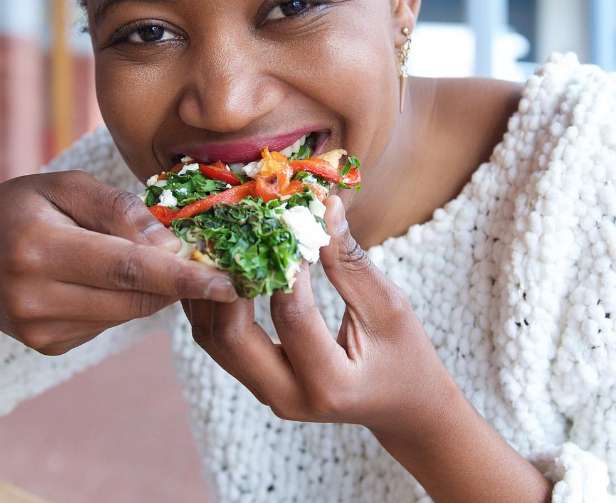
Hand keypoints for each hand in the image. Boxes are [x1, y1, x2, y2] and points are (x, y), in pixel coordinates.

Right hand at [0, 170, 237, 376]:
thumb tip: (167, 242)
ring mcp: (38, 329)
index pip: (125, 268)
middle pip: (133, 298)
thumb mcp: (61, 186)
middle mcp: (33, 296)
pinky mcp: (47, 346)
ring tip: (145, 257)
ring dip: (152, 290)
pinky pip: (107, 324)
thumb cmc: (17, 208)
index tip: (228, 281)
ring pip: (125, 315)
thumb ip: (116, 208)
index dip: (182, 277)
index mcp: (36, 247)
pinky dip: (121, 301)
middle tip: (207, 258)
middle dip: (177, 281)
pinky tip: (99, 277)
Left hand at [184, 195, 451, 432]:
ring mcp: (268, 394)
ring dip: (209, 290)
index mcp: (330, 384)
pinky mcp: (257, 382)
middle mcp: (289, 398)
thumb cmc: (406, 356)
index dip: (284, 264)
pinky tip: (217, 267)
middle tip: (233, 231)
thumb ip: (350, 262)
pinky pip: (219, 342)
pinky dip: (213, 302)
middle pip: (231, 336)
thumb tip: (324, 205)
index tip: (283, 220)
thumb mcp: (389, 307)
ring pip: (213, 340)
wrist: (405, 409)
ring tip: (217, 243)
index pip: (290, 314)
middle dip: (226, 279)